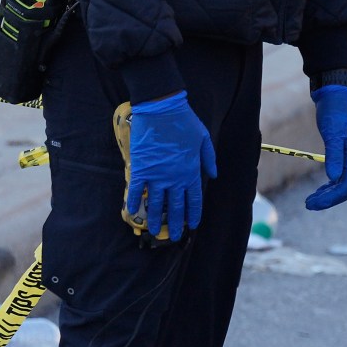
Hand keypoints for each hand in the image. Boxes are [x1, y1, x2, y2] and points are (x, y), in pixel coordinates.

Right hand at [122, 92, 215, 243]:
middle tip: (175, 237)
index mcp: (191, 171)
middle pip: (175, 206)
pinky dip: (134, 201)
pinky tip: (133, 212)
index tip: (193, 225)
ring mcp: (156, 174)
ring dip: (155, 218)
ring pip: (156, 203)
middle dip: (176, 223)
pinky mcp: (140, 168)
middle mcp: (174, 178)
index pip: (194, 199)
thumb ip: (208, 159)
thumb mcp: (204, 140)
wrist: (161, 110)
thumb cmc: (185, 122)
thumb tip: (214, 175)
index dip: (193, 214)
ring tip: (154, 231)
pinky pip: (136, 190)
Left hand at [306, 83, 346, 210]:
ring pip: (343, 184)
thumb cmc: (335, 112)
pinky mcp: (345, 155)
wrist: (338, 97)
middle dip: (328, 199)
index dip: (331, 198)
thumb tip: (333, 177)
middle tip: (308, 204)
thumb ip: (334, 154)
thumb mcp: (332, 132)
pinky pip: (340, 177)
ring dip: (328, 194)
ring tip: (310, 200)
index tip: (313, 203)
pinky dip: (329, 186)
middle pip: (346, 188)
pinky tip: (319, 189)